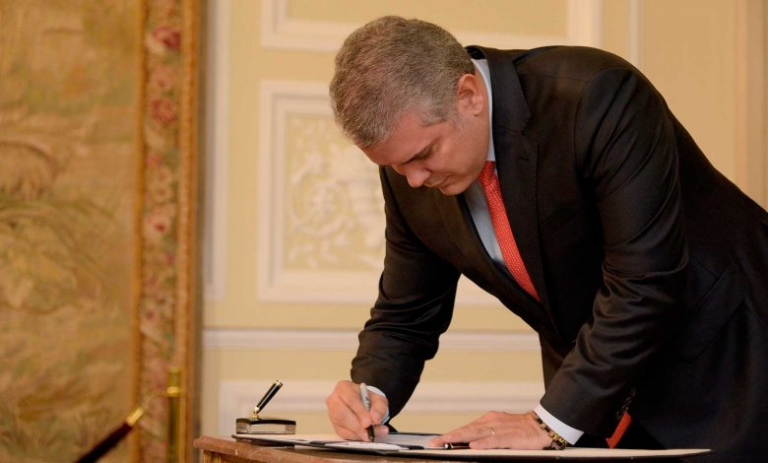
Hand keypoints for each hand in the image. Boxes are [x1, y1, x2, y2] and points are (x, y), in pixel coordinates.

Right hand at [325, 380, 389, 440]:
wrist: (362, 403)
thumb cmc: (367, 399)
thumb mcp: (378, 399)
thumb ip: (379, 407)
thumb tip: (375, 419)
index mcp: (343, 387)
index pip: (350, 399)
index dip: (359, 412)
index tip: (368, 422)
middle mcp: (334, 399)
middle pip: (342, 414)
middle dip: (357, 425)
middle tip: (370, 433)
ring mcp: (332, 413)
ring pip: (342, 425)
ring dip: (357, 432)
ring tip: (371, 435)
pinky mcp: (334, 425)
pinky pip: (343, 433)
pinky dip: (355, 436)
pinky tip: (364, 436)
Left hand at [429, 411, 551, 449]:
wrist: (542, 426)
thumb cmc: (520, 430)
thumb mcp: (499, 430)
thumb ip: (484, 436)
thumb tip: (468, 444)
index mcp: (488, 420)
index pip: (465, 428)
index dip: (450, 435)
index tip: (436, 441)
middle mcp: (492, 422)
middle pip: (467, 430)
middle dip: (449, 437)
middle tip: (435, 442)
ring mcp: (501, 429)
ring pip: (477, 433)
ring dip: (460, 438)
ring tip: (446, 442)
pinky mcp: (511, 436)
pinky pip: (495, 440)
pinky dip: (484, 443)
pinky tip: (473, 446)